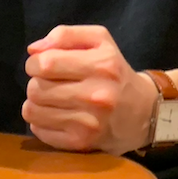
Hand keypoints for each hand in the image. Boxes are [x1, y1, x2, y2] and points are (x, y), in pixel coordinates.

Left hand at [23, 25, 157, 154]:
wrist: (144, 112)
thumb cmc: (114, 71)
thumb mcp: (99, 40)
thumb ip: (65, 35)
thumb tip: (33, 50)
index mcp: (102, 64)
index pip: (46, 63)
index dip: (35, 62)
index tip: (41, 64)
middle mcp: (97, 95)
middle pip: (36, 88)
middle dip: (35, 82)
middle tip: (48, 82)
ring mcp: (89, 123)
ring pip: (33, 110)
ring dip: (35, 102)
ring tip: (49, 98)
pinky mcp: (81, 143)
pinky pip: (39, 131)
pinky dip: (40, 122)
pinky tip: (55, 115)